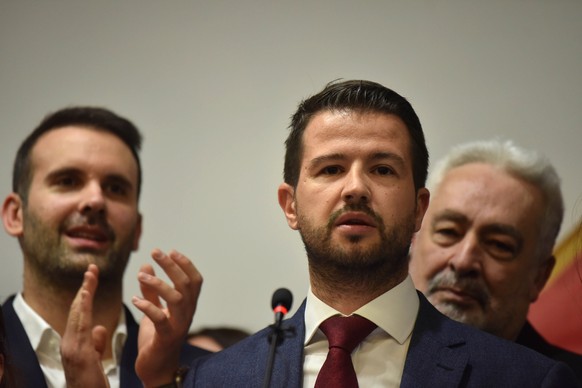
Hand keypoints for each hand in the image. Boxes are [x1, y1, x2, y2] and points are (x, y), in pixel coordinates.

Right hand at [60, 264, 109, 387]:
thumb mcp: (95, 358)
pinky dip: (84, 309)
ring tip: (90, 276)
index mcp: (75, 343)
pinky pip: (81, 326)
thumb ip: (95, 342)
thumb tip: (99, 327)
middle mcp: (69, 343)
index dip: (86, 295)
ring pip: (78, 315)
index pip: (81, 313)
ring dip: (85, 293)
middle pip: (77, 309)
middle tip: (92, 268)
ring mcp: (71, 348)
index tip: (92, 277)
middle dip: (85, 288)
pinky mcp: (77, 354)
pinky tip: (88, 296)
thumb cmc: (91, 383)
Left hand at [133, 249, 202, 386]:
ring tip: (141, 275)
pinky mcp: (166, 337)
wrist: (157, 370)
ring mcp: (178, 325)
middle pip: (186, 284)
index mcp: (187, 306)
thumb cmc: (157, 339)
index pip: (194, 280)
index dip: (185, 264)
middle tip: (156, 252)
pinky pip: (160, 319)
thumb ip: (151, 290)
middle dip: (172, 265)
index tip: (171, 251)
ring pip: (177, 298)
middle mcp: (187, 314)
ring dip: (160, 283)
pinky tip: (135, 299)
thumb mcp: (154, 310)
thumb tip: (146, 265)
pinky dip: (148, 307)